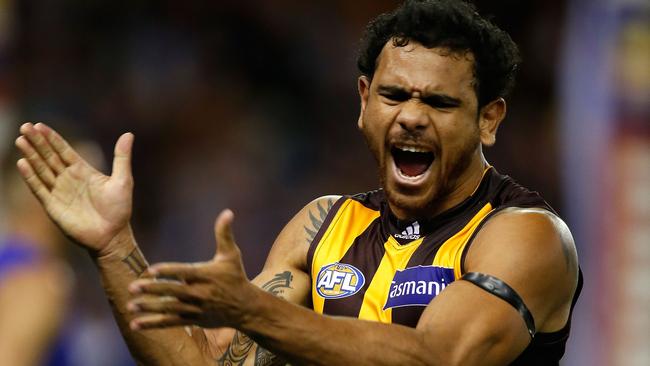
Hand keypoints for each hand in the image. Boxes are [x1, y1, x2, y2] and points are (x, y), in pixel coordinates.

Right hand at [15, 122, 134, 253]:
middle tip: (25, 127)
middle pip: (49, 157)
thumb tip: (129, 134)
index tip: (39, 125)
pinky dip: (31, 177)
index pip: (64, 150)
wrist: (112, 236)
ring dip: (31, 155)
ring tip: (20, 140)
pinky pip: (39, 189)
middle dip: (37, 142)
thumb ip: (122, 157)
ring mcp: (59, 192)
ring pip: (42, 170)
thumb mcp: (123, 180)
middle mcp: (68, 179)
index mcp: (83, 171)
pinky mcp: (53, 206)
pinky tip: (23, 163)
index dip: (52, 138)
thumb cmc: (119, 209)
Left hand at [127, 209, 251, 329]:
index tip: (150, 270)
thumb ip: (224, 234)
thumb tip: (227, 212)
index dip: (167, 271)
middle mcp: (199, 293)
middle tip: (132, 287)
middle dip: (152, 290)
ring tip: (131, 306)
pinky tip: (135, 324)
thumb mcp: (231, 255)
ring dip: (149, 308)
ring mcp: (195, 308)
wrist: (245, 308)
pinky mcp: (192, 320)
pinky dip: (153, 324)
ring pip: (169, 309)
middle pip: (172, 291)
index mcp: (206, 275)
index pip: (183, 272)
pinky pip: (170, 322)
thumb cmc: (236, 277)